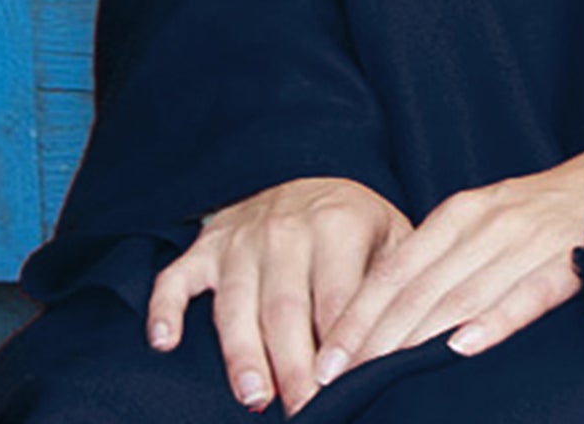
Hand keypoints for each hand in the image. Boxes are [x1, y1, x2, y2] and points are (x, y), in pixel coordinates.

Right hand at [145, 176, 411, 415]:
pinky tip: (164, 342)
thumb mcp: (392, 239)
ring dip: (242, 352)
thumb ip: (397, 286)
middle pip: (285, 306)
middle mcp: (286, 225)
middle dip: (293, 363)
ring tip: (255, 396)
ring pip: (235, 302)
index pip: (337, 296)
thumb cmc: (359, 229)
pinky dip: (165, 308)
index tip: (343, 388)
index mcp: (338, 222)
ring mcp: (241, 236)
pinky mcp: (207, 246)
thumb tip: (419, 344)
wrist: (311, 183)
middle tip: (304, 409)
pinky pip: (177, 277)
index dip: (340, 346)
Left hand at [304, 130, 583, 401]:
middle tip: (338, 376)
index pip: (394, 269)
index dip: (358, 313)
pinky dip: (495, 320)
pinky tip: (465, 346)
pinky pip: (526, 296)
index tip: (328, 353)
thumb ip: (434, 256)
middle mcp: (486, 224)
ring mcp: (525, 243)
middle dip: (373, 337)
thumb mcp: (476, 219)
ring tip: (380, 374)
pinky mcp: (564, 263)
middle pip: (418, 288)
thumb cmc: (530, 212)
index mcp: (459, 213)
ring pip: (460, 296)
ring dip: (417, 339)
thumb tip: (377, 307)